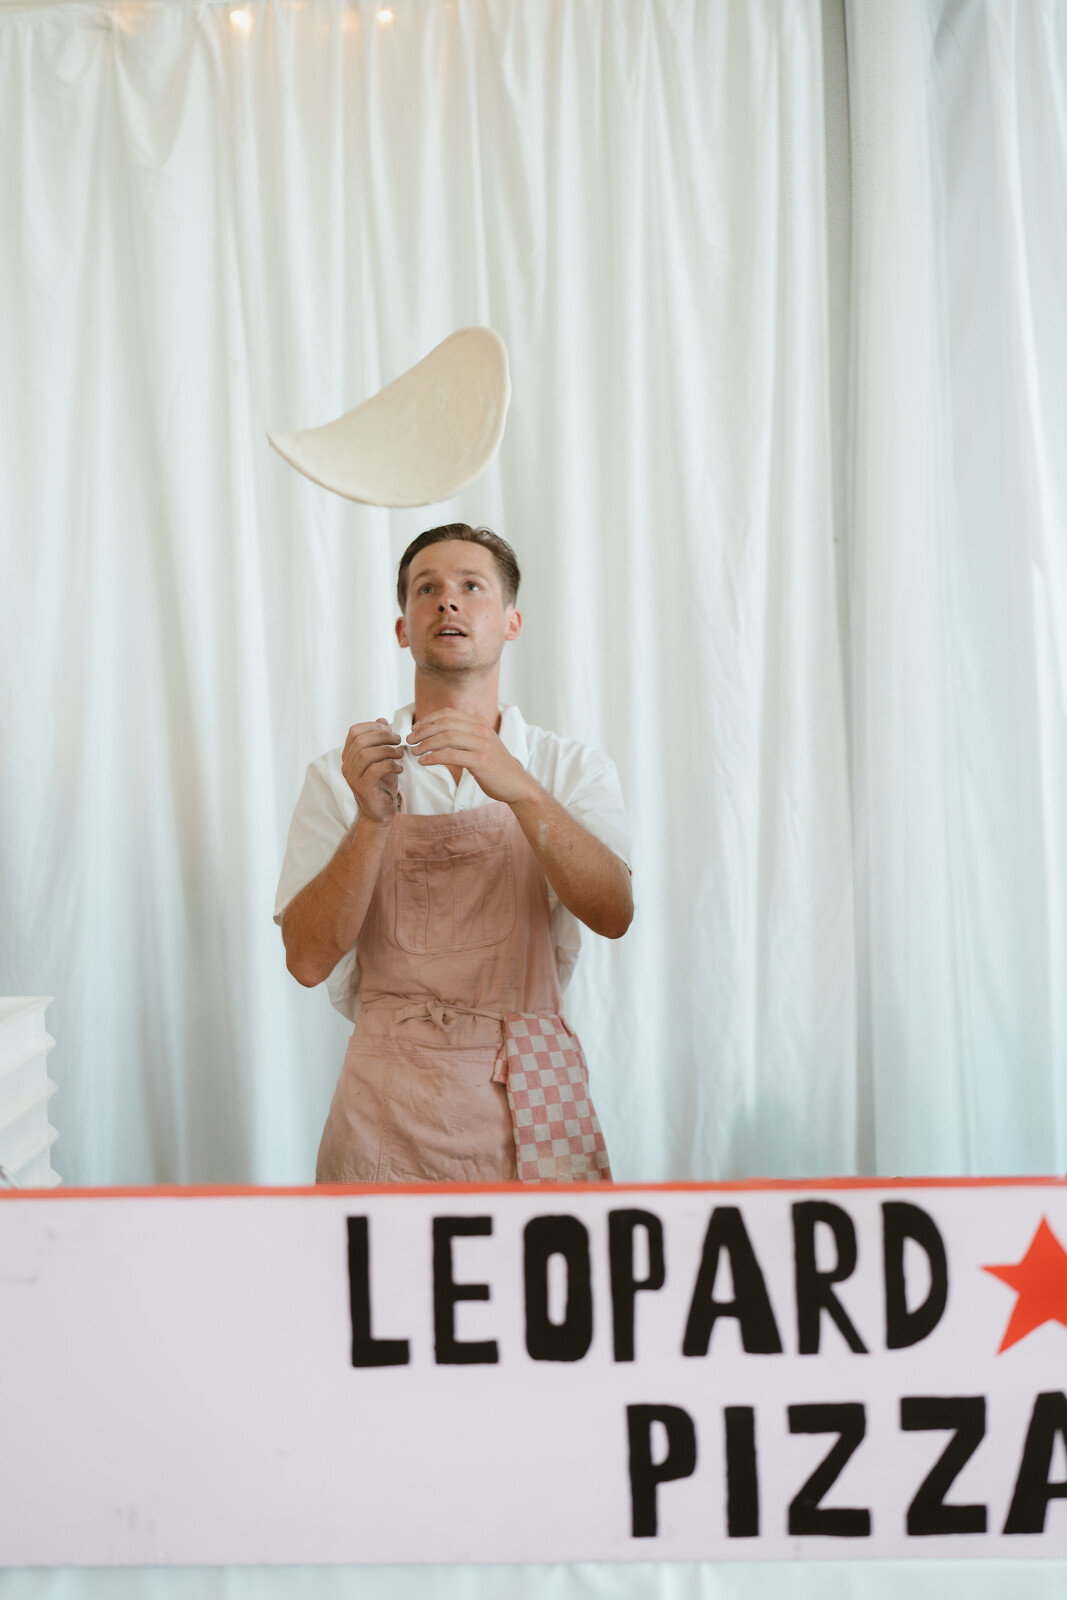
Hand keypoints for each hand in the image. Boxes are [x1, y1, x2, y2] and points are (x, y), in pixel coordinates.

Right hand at [342, 719, 402, 824]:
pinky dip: (390, 765)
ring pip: (366, 754)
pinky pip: (375, 770)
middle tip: (398, 741)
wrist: (380, 812)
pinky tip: (399, 769)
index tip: (390, 731)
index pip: (354, 731)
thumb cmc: (382, 784)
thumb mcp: (384, 758)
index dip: (373, 727)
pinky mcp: (362, 788)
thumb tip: (382, 720)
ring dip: (388, 750)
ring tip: (401, 755)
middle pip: (360, 740)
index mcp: (349, 755)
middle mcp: (347, 765)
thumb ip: (381, 741)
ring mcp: (352, 777)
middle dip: (383, 736)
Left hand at [406, 710, 534, 804]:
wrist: (516, 784)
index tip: (414, 729)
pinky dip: (433, 758)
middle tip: (409, 740)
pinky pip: (451, 755)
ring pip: (446, 737)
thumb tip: (436, 733)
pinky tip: (424, 762)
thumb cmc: (494, 767)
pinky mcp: (481, 761)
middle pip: (444, 723)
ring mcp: (482, 744)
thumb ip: (463, 736)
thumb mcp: (480, 745)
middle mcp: (481, 730)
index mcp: (479, 723)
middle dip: (423, 731)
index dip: (428, 719)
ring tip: (414, 752)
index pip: (448, 713)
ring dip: (425, 744)